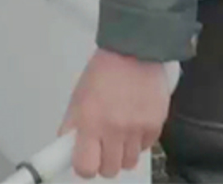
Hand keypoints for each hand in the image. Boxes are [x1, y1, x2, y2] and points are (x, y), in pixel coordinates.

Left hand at [60, 48, 169, 178]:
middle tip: (100, 147)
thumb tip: (66, 147)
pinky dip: (138, 142)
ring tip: (117, 134)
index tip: (83, 161)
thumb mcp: (78, 96)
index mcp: (91, 121)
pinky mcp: (155, 126)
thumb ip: (72, 125)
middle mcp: (115, 129)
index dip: (83, 167)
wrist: (134, 52)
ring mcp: (137, 129)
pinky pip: (145, 148)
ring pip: (128, 163)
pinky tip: (132, 124)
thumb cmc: (104, 70)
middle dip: (102, 162)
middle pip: (109, 170)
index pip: (85, 167)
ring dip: (121, 154)